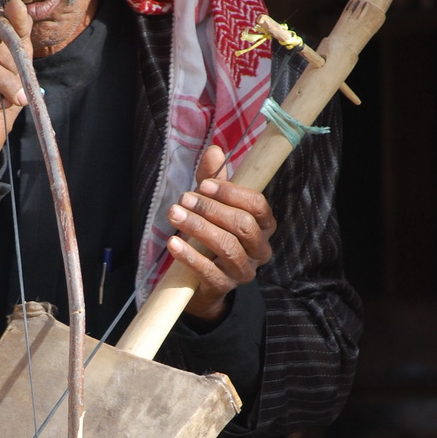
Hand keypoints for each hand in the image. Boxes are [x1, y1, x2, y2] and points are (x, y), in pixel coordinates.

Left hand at [166, 145, 276, 323]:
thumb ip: (212, 180)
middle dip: (211, 209)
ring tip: (174, 215)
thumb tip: (214, 151)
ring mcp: (244, 270)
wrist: (201, 280)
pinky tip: (173, 242)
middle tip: (183, 199)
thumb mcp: (211, 205)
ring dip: (198, 228)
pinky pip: (209, 271)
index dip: (231, 193)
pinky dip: (189, 255)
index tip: (204, 184)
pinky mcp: (225, 286)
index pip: (257, 205)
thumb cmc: (209, 234)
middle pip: (243, 225)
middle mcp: (260, 249)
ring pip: (227, 247)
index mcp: (263, 225)